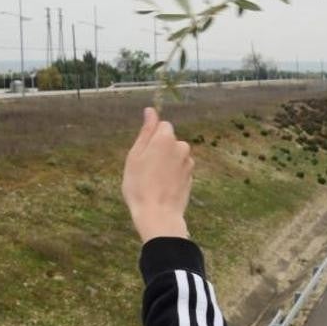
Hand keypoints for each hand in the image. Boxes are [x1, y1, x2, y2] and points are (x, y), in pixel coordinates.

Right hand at [122, 107, 192, 241]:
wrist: (158, 214)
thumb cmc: (140, 185)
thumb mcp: (135, 155)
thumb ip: (146, 131)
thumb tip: (150, 111)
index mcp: (166, 138)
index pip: (162, 126)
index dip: (151, 137)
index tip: (142, 152)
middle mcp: (181, 147)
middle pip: (169, 140)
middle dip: (159, 149)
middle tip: (144, 168)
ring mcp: (188, 163)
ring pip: (175, 155)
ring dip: (166, 162)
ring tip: (153, 180)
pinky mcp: (191, 177)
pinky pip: (179, 169)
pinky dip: (172, 174)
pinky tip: (162, 187)